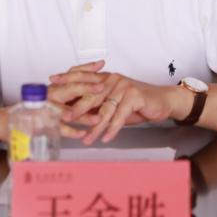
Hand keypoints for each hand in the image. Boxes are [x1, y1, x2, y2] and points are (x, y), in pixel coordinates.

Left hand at [49, 61, 187, 144]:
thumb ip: (100, 106)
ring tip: (87, 139)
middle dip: (78, 108)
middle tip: (65, 118)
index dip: (68, 78)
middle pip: (92, 94)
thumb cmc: (139, 103)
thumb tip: (80, 116)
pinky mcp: (134, 96)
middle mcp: (113, 79)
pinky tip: (107, 137)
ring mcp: (124, 86)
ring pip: (105, 109)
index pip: (84, 77)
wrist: (163, 101)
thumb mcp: (116, 103)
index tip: (52, 82)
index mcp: (107, 78)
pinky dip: (113, 128)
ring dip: (96, 127)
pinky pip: (120, 115)